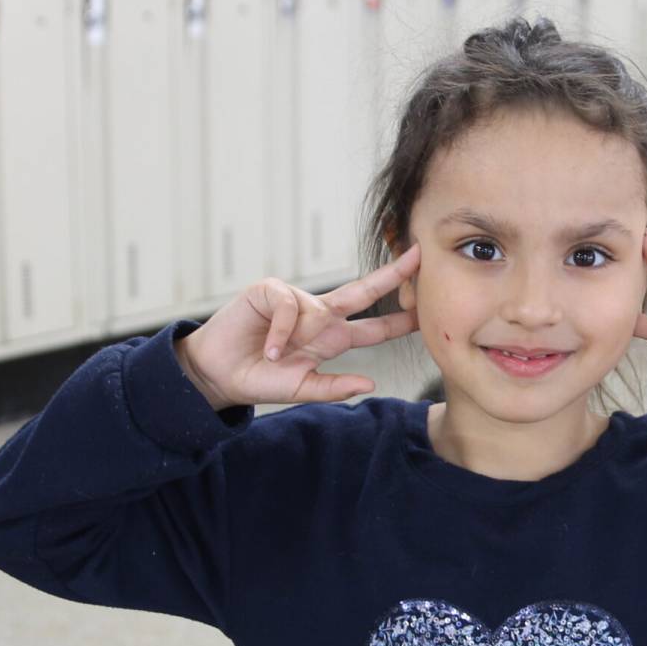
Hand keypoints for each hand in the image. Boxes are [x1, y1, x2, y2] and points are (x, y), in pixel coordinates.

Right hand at [173, 246, 421, 408]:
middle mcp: (318, 316)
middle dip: (391, 275)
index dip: (400, 320)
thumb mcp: (301, 389)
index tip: (428, 312)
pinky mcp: (270, 290)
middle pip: (363, 291)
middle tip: (419, 256)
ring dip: (300, 337)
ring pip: (319, 309)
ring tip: (275, 356)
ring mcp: (295, 300)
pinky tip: (268, 347)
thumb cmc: (260, 379)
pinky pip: (289, 306)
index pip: (374, 327)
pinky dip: (280, 331)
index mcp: (331, 339)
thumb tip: (371, 384)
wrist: (218, 373)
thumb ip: (334, 387)